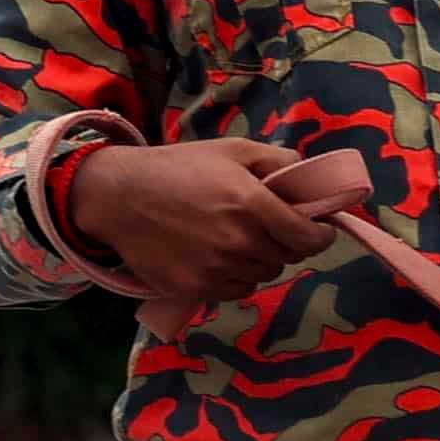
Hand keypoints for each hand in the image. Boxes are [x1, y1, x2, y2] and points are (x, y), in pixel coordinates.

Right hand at [69, 135, 338, 311]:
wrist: (119, 197)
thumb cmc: (179, 167)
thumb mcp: (232, 149)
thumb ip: (278, 160)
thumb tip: (310, 177)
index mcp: (253, 204)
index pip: (309, 238)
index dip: (320, 235)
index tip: (317, 230)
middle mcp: (239, 241)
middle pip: (286, 258)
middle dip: (285, 243)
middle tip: (267, 228)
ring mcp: (216, 269)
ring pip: (261, 276)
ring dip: (259, 261)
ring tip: (237, 240)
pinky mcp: (195, 289)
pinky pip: (236, 291)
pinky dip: (236, 277)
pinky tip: (219, 257)